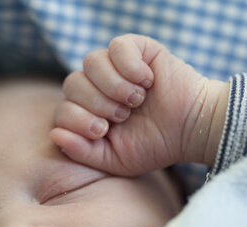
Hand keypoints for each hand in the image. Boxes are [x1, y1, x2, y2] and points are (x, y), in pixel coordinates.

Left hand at [50, 34, 228, 175]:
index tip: (104, 131)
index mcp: (90, 112)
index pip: (63, 109)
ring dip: (113, 85)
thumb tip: (54, 134)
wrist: (191, 129)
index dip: (77, 120)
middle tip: (123, 115)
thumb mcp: (114, 160)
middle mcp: (98, 87)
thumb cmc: (154, 145)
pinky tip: (147, 80)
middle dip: (97, 104)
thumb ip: (81, 151)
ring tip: (136, 99)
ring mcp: (116, 66)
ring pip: (91, 61)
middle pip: (73, 83)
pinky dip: (129, 65)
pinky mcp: (137, 49)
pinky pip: (117, 46)